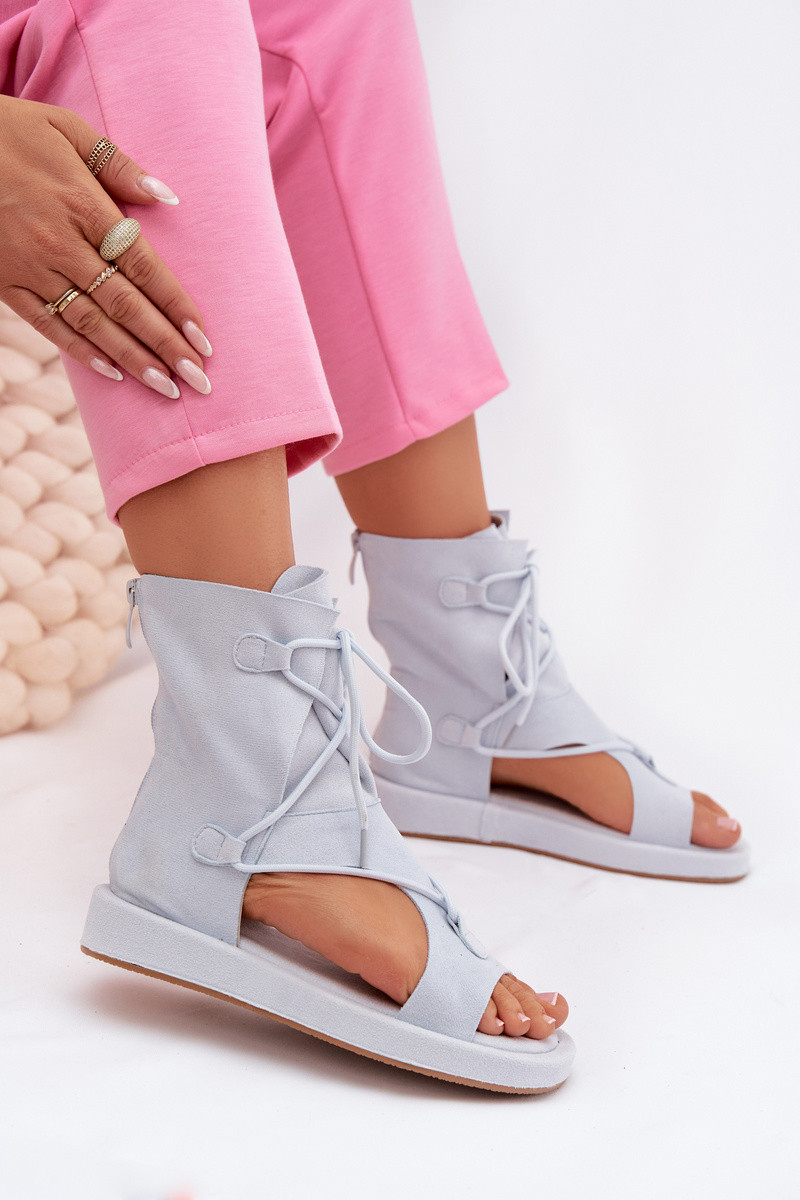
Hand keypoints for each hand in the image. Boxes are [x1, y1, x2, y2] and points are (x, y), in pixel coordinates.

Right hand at [0, 94, 211, 396]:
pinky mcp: (6, 283)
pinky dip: (82, 352)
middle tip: (198, 380)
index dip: (175, 305)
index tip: (203, 338)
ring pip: (91, 323)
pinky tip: (114, 373)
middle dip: (164, 345)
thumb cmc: (11, 131)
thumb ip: (119, 166)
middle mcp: (60, 242)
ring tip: (166, 388)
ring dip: (132, 359)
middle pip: (124, 304)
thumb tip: (167, 200)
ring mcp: (31, 267)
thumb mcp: (66, 129)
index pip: (142, 266)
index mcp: (82, 204)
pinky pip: (48, 325)